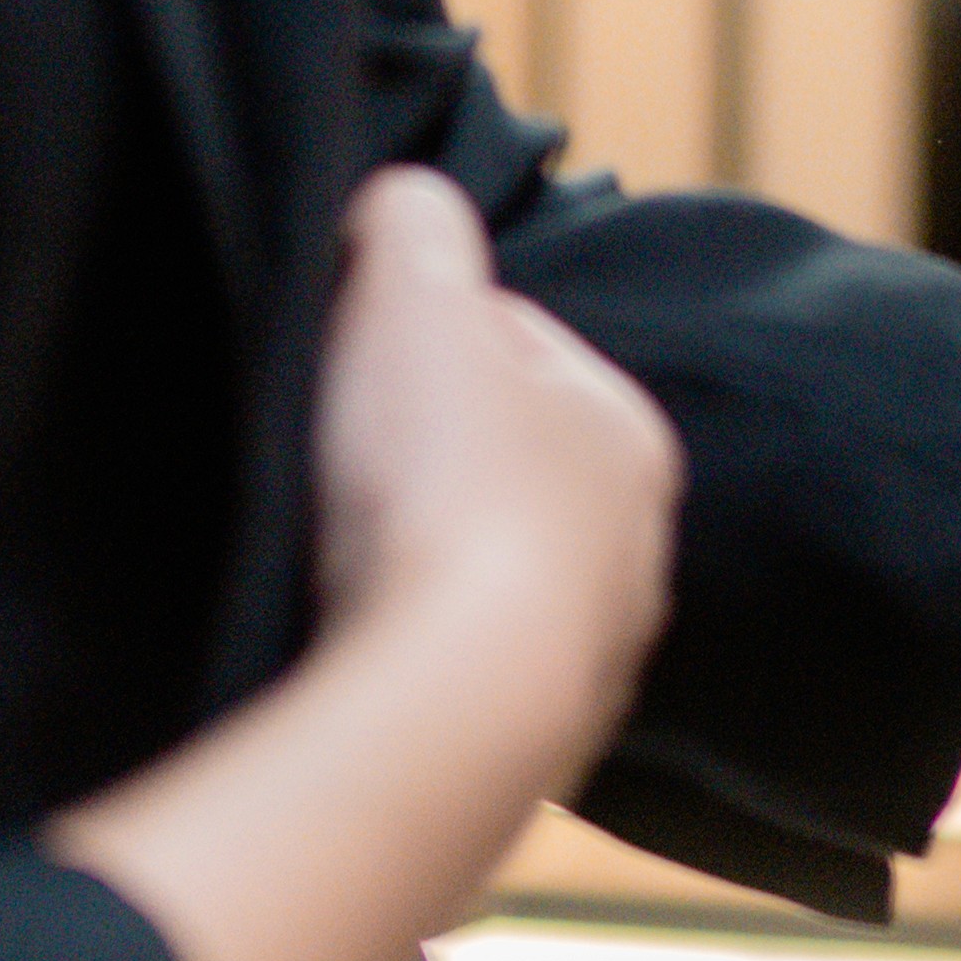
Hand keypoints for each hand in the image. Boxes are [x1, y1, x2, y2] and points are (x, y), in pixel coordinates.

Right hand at [307, 165, 680, 775]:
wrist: (445, 707)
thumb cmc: (443, 482)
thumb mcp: (414, 294)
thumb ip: (412, 223)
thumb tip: (401, 207)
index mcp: (627, 437)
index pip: (518, 347)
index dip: (424, 334)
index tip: (356, 351)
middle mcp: (631, 555)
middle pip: (498, 469)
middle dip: (420, 459)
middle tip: (333, 455)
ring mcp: (583, 666)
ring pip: (478, 580)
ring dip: (412, 564)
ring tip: (329, 552)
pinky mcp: (521, 754)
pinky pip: (450, 677)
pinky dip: (402, 655)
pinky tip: (350, 642)